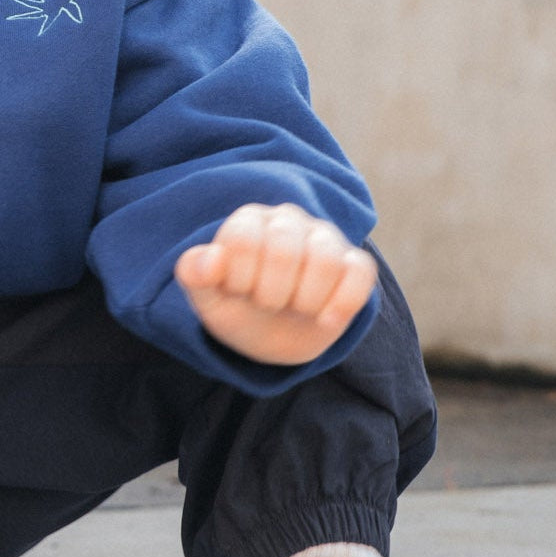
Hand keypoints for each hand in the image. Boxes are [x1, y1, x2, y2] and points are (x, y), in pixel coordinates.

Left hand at [174, 204, 377, 365]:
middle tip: (267, 305)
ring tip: (295, 310)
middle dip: (271, 292)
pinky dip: (343, 302)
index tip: (238, 293)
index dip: (239, 277)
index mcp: (248, 220)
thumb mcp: (207, 299)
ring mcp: (324, 237)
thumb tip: (210, 260)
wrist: (272, 337)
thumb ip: (194, 275)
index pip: (243, 237)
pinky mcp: (354, 262)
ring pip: (326, 258)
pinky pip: (361, 271)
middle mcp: (287, 219)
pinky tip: (324, 321)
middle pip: (284, 248)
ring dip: (305, 299)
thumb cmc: (237, 308)